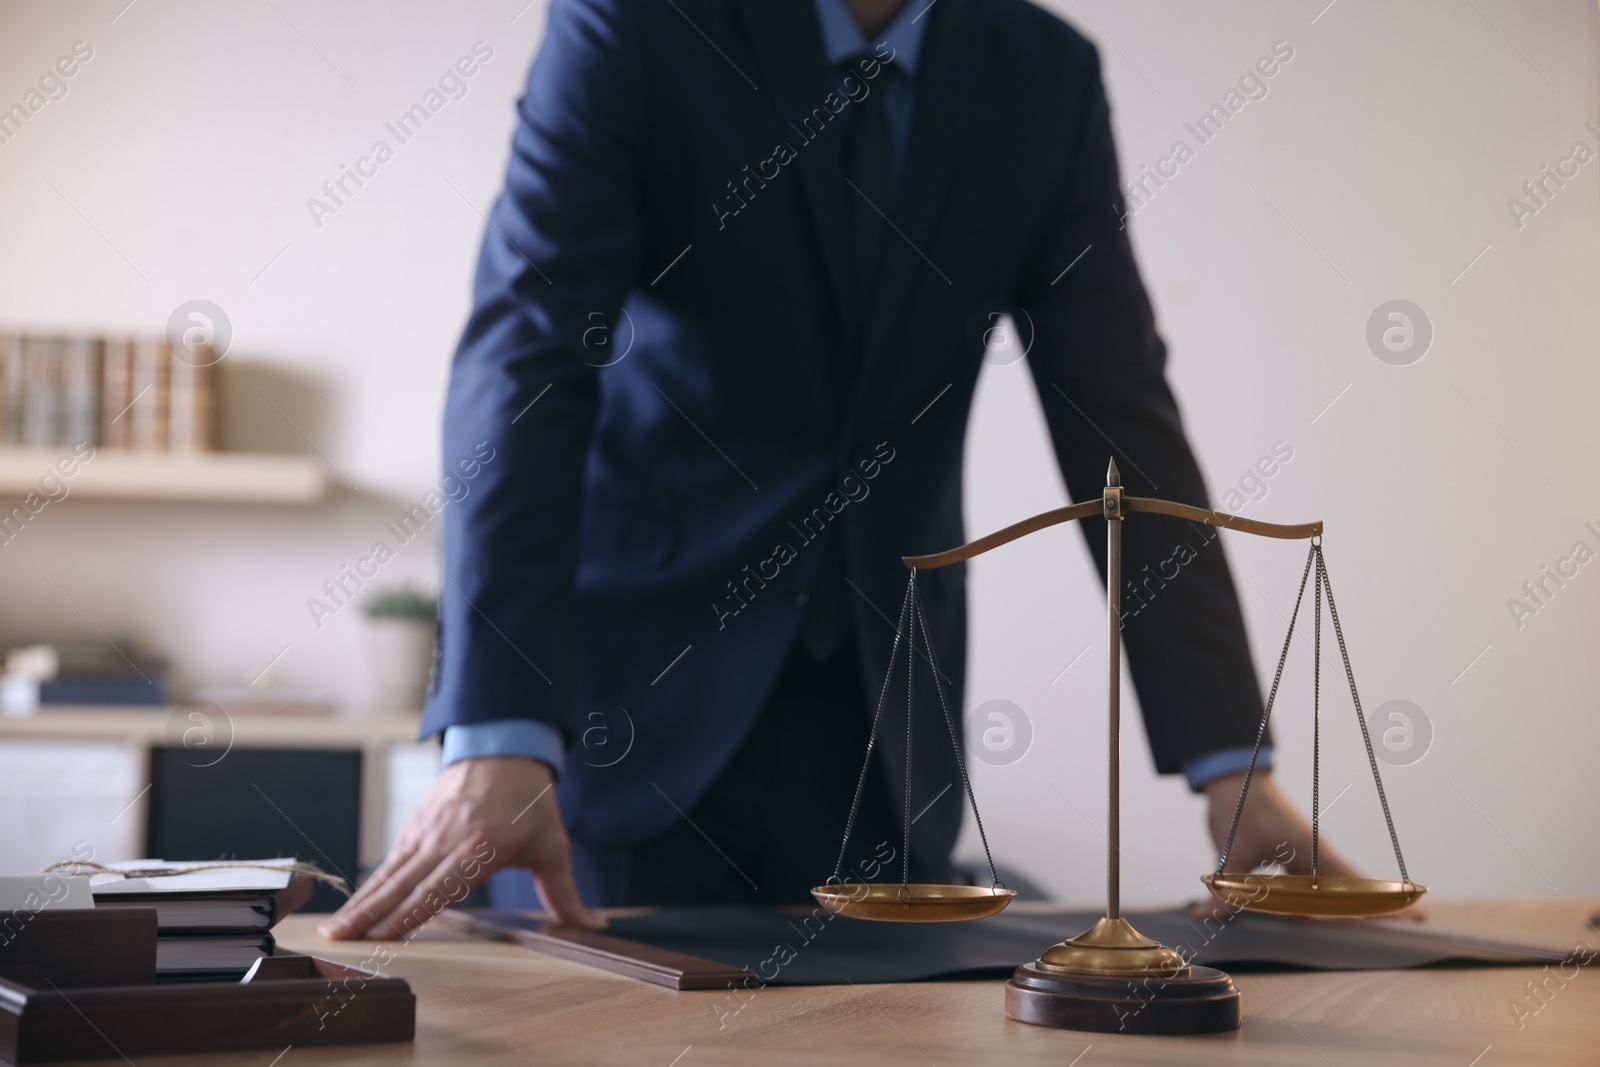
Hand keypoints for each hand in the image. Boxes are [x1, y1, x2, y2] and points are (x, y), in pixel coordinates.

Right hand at [319, 757, 603, 939]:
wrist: (505, 747)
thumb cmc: (530, 802)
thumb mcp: (552, 847)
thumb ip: (565, 894)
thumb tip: (593, 929)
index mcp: (480, 847)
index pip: (440, 888)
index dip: (410, 914)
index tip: (384, 937)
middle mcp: (446, 839)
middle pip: (403, 884)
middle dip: (370, 915)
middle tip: (338, 941)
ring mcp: (426, 830)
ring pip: (389, 873)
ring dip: (361, 902)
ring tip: (333, 929)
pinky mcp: (416, 825)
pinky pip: (390, 860)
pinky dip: (370, 884)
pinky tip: (353, 906)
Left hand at [1200, 770, 1425, 921]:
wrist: (1232, 777)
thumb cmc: (1238, 807)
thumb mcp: (1232, 852)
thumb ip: (1226, 890)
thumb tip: (1208, 915)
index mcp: (1310, 850)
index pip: (1354, 884)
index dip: (1383, 902)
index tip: (1417, 913)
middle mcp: (1316, 852)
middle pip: (1356, 887)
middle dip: (1384, 906)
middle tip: (1419, 924)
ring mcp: (1308, 852)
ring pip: (1338, 885)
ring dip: (1358, 903)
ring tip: (1389, 922)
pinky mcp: (1296, 853)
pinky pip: (1318, 881)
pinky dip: (1328, 897)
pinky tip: (1334, 912)